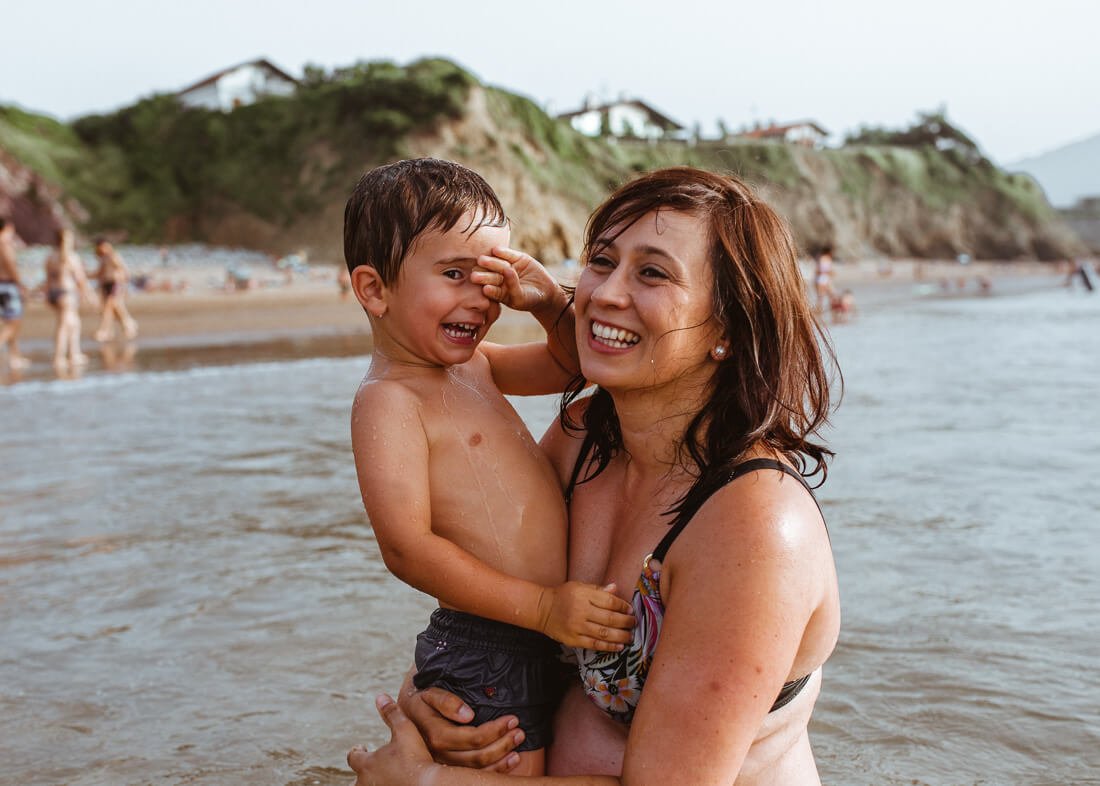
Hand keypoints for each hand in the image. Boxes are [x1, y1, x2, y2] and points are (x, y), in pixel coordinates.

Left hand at [348, 694, 437, 785]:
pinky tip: (395, 783)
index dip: (357, 751)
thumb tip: (380, 697)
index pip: (353, 757)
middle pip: (356, 780)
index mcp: (367, 764)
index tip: (361, 747)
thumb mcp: (405, 730)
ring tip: (381, 779)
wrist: (429, 785)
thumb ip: (391, 713)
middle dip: (361, 773)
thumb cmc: (416, 758)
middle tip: (369, 769)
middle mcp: (366, 783)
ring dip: (371, 782)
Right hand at [399, 684, 524, 770]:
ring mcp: (444, 765)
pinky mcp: (449, 770)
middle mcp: (439, 755)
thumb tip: (468, 715)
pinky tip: (511, 761)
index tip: (512, 719)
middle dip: (502, 744)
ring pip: (477, 770)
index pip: (472, 738)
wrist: (407, 715)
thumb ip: (446, 701)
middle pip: (477, 757)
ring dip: (501, 758)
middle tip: (519, 731)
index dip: (495, 730)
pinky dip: (496, 770)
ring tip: (518, 746)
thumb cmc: (423, 701)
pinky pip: (474, 776)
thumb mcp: (429, 694)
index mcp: (435, 735)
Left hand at [473, 247, 561, 313]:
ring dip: (490, 262)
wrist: (545, 291)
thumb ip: (513, 287)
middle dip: (484, 276)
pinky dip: (503, 252)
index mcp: (498, 292)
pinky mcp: (517, 258)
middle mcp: (500, 279)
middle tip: (475, 276)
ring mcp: (508, 267)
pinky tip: (495, 250)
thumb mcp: (522, 297)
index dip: (489, 290)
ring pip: (499, 264)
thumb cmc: (531, 299)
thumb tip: (507, 270)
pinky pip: (509, 254)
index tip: (485, 289)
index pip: (491, 290)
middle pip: (492, 277)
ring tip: (482, 260)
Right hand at [537, 582, 634, 649]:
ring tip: (630, 636)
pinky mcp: (573, 640)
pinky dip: (608, 646)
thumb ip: (598, 589)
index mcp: (584, 595)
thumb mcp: (579, 586)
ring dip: (621, 636)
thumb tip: (616, 588)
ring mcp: (577, 627)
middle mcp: (581, 611)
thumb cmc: (563, 595)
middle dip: (626, 622)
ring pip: (604, 633)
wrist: (542, 609)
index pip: (609, 601)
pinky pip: (594, 644)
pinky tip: (619, 646)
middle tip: (633, 623)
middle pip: (610, 618)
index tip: (630, 609)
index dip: (623, 606)